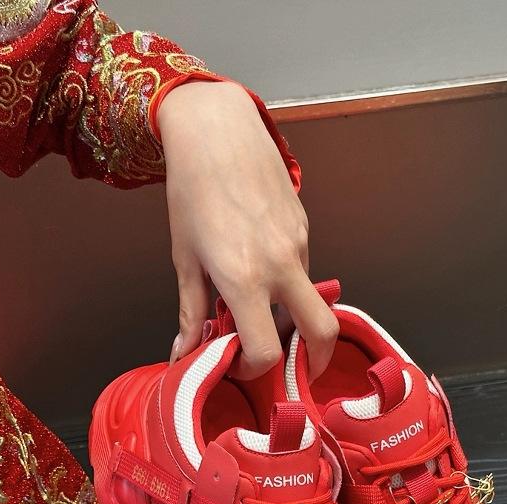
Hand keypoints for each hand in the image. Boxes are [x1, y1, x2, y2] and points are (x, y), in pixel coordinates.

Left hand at [158, 81, 338, 378]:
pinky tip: (264, 269)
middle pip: (322, 334)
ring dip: (294, 318)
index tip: (238, 364)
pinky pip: (305, 270)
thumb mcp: (185, 259)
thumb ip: (192, 312)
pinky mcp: (306, 229)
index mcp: (244, 280)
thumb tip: (185, 353)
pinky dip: (290, 285)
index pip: (265, 351)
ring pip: (311, 300)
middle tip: (295, 368)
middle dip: (315, 361)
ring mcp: (299, 247)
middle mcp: (281, 267)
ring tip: (264, 312)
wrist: (217, 130)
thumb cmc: (193, 192)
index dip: (252, 370)